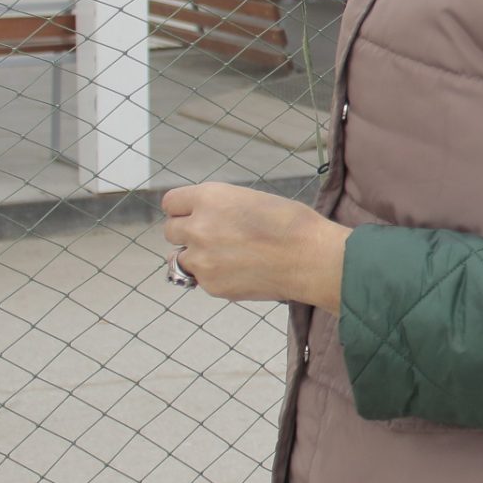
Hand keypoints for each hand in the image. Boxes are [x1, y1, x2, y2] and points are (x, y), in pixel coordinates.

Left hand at [161, 181, 350, 309]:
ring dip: (197, 257)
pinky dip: (215, 276)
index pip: (171, 202)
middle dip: (187, 233)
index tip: (193, 215)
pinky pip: (201, 278)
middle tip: (213, 237)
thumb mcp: (251, 200)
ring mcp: (202, 259)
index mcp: (210, 198)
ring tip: (228, 257)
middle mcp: (198, 226)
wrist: (311, 259)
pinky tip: (241, 271)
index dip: (183, 209)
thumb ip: (219, 208)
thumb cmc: (291, 224)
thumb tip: (203, 219)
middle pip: (170, 231)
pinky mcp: (211, 285)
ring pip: (181, 258)